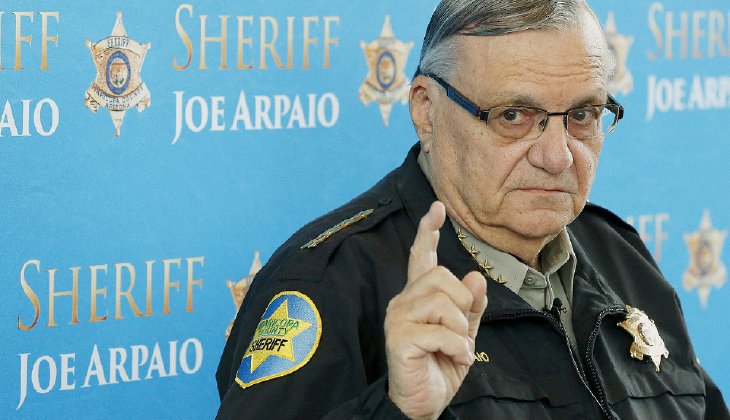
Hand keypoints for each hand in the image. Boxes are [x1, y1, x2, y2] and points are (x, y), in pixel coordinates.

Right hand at [385, 201, 487, 418]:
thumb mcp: (465, 335)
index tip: (437, 208)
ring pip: (443, 302)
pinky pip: (441, 332)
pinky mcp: (399, 338)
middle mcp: (404, 301)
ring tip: (457, 348)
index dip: (427, 232)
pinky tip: (454, 358)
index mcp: (419, 297)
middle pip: (442, 277)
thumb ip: (471, 307)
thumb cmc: (441, 366)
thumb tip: (475, 277)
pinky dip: (457, 347)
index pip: (421, 258)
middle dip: (463, 304)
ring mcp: (398, 318)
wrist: (424, 403)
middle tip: (462, 332)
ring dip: (461, 330)